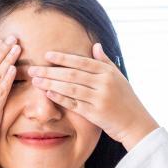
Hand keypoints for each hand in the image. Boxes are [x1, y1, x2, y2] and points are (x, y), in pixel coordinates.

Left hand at [27, 43, 158, 149]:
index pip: (82, 62)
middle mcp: (104, 83)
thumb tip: (95, 45)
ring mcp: (99, 99)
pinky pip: (73, 104)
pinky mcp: (94, 113)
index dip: (63, 58)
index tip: (47, 55)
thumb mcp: (118, 77)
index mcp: (108, 72)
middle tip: (33, 69)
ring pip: (70, 88)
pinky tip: (48, 93)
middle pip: (72, 74)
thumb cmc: (125, 99)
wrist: (135, 123)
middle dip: (50, 71)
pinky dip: (60, 98)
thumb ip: (105, 61)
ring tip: (36, 81)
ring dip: (51, 83)